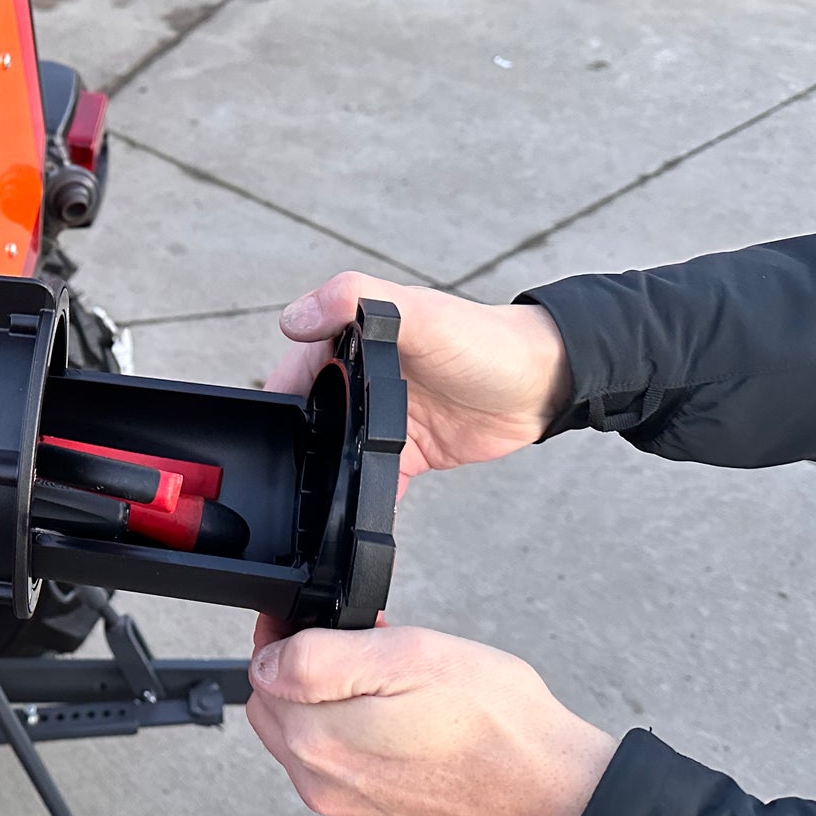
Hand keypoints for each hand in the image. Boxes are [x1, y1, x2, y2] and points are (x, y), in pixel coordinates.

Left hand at [245, 625, 616, 815]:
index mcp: (315, 744)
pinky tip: (409, 718)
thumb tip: (267, 660)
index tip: (330, 624)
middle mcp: (320, 785)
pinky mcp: (376, 815)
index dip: (290, 638)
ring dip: (337, 701)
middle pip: (279, 708)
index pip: (261, 674)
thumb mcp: (405, 656)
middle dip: (310, 672)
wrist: (555, 792)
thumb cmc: (495, 721)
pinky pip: (344, 763)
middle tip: (371, 649)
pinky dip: (362, 733)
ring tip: (398, 682)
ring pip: (310, 735)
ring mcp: (349, 806)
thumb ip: (318, 658)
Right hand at [265, 272, 573, 498]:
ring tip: (314, 502)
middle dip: (296, 445)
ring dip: (324, 475)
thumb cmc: (484, 339)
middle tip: (291, 474)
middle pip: (309, 418)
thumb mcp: (419, 311)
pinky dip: (359, 499)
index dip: (281, 398)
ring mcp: (380, 418)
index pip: (296, 369)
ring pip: (334, 453)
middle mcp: (360, 378)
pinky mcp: (404, 453)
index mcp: (351, 338)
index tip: (271, 430)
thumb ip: (355, 300)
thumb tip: (293, 319)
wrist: (544, 387)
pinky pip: (369, 481)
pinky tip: (352, 515)